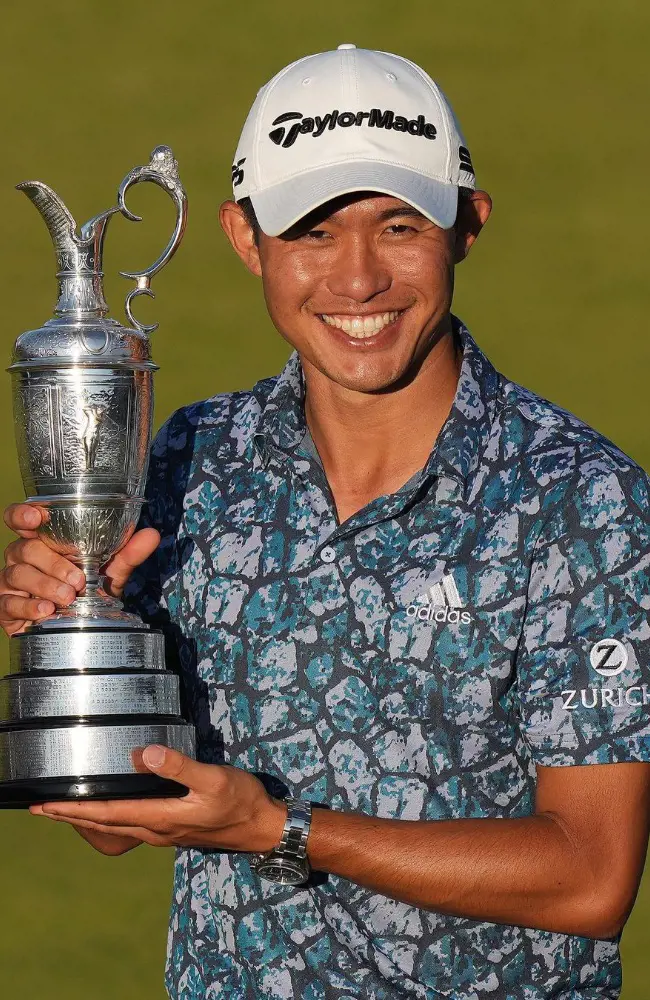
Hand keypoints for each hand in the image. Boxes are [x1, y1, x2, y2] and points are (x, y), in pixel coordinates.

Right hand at [0, 503, 159, 635]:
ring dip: (44, 585)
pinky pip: (9, 603)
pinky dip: (28, 606)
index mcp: (42, 541)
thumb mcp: (110, 572)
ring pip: (17, 574)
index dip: (22, 514)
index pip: (20, 519)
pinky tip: (45, 611)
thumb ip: (128, 553)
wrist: (79, 627)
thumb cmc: (87, 591)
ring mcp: (11, 582)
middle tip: (77, 581)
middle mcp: (22, 557)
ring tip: (67, 598)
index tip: (36, 518)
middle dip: (51, 563)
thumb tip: (152, 535)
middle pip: (24, 549)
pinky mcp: (6, 607)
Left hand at [29, 746, 288, 853]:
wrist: (263, 827)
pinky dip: (110, 819)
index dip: (73, 810)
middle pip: (104, 825)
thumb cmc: (241, 802)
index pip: (107, 814)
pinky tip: (112, 810)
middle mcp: (157, 829)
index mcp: (161, 818)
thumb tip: (144, 754)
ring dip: (88, 820)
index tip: (45, 806)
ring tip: (67, 810)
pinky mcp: (174, 828)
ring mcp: (165, 832)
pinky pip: (131, 826)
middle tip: (42, 810)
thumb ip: (179, 766)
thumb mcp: (214, 778)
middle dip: (71, 817)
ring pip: (116, 827)